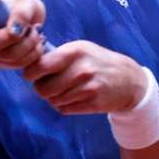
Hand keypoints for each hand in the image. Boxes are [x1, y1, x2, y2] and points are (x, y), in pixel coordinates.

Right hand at [0, 0, 45, 68]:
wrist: (29, 22)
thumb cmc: (23, 9)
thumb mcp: (26, 3)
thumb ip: (21, 13)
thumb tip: (14, 32)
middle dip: (19, 37)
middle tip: (34, 27)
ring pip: (8, 56)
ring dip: (30, 45)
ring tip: (37, 33)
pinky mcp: (0, 63)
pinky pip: (17, 64)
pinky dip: (33, 54)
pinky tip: (37, 43)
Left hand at [23, 41, 147, 114]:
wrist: (128, 80)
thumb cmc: (98, 62)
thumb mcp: (81, 49)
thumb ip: (57, 55)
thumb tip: (30, 63)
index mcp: (75, 51)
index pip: (40, 66)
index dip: (30, 73)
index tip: (32, 74)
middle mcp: (81, 69)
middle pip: (43, 88)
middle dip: (41, 88)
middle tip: (47, 85)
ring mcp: (88, 87)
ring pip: (53, 100)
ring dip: (54, 98)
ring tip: (64, 90)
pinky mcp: (92, 103)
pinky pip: (64, 109)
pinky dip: (64, 106)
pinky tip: (73, 97)